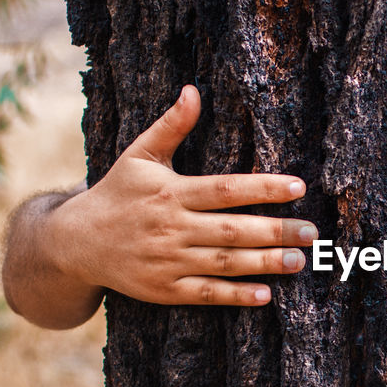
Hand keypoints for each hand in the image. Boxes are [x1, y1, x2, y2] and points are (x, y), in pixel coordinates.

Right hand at [3, 85, 317, 327]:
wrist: (75, 243)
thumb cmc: (116, 193)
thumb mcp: (139, 155)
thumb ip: (171, 127)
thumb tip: (193, 91)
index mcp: (171, 192)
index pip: (225, 189)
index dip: (263, 188)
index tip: (298, 186)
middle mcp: (171, 227)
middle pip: (232, 230)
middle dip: (275, 231)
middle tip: (311, 233)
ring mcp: (168, 261)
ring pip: (224, 262)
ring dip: (264, 263)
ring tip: (299, 261)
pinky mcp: (165, 289)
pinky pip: (206, 293)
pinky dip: (235, 295)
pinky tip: (265, 295)